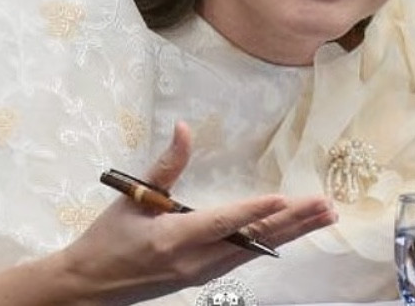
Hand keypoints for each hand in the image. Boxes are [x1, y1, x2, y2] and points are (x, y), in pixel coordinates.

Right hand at [55, 121, 337, 304]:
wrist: (90, 286)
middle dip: (292, 222)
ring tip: (322, 217)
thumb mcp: (132, 198)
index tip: (284, 198)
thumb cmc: (107, 240)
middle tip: (325, 206)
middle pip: (252, 240)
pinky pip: (245, 258)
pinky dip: (271, 242)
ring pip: (255, 251)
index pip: (222, 223)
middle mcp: (193, 261)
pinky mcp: (202, 277)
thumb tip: (184, 128)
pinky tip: (291, 232)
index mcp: (172, 239)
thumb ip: (165, 166)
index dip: (254, 210)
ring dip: (291, 232)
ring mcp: (201, 273)